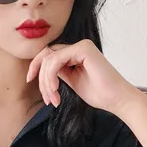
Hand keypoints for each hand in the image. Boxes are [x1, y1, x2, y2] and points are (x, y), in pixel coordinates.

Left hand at [26, 39, 140, 115]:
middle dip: (40, 77)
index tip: (30, 81)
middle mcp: (79, 47)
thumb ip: (59, 72)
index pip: (49, 55)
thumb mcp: (72, 81)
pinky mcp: (83, 49)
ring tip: (53, 98)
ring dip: (46, 82)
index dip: (36, 67)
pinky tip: (56, 90)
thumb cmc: (99, 94)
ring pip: (49, 59)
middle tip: (46, 97)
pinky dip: (51, 76)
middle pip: (46, 55)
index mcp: (76, 53)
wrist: (117, 99)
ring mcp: (81, 46)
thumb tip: (42, 70)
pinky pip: (56, 60)